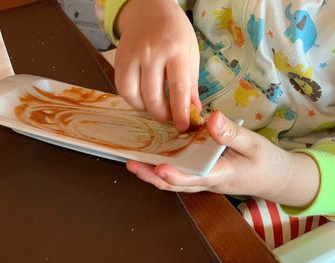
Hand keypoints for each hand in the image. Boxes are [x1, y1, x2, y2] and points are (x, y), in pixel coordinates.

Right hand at [115, 0, 200, 131]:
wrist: (148, 10)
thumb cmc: (174, 32)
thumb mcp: (191, 53)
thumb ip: (191, 82)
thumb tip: (194, 110)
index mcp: (176, 51)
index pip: (178, 89)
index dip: (180, 112)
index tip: (183, 126)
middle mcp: (152, 53)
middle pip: (153, 96)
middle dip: (162, 114)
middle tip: (169, 118)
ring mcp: (132, 56)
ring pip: (133, 95)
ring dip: (145, 109)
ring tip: (155, 107)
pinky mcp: (119, 60)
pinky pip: (121, 88)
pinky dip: (132, 100)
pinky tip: (142, 98)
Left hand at [127, 111, 319, 207]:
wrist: (277, 178)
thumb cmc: (268, 163)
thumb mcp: (255, 145)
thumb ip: (232, 133)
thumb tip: (211, 118)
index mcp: (221, 176)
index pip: (194, 179)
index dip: (176, 175)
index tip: (159, 167)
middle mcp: (208, 182)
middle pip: (176, 184)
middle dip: (152, 176)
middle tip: (132, 164)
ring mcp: (205, 180)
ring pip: (176, 182)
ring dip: (154, 174)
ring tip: (135, 162)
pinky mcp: (204, 175)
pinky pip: (183, 174)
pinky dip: (167, 168)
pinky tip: (157, 156)